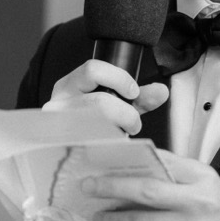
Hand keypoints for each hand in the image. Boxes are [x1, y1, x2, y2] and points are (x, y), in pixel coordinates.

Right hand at [44, 60, 167, 135]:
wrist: (69, 150)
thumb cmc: (93, 124)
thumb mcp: (116, 105)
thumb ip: (139, 98)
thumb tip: (162, 91)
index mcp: (69, 85)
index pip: (92, 69)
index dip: (119, 78)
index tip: (134, 92)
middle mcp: (58, 103)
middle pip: (98, 102)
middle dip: (126, 113)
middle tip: (134, 122)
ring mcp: (57, 126)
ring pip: (96, 124)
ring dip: (120, 129)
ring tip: (125, 133)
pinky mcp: (61, 146)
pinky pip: (91, 144)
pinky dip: (108, 144)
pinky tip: (111, 145)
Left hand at [85, 151, 219, 220]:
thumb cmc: (217, 208)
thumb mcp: (204, 180)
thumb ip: (174, 168)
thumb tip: (135, 159)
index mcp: (201, 181)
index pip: (158, 170)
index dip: (125, 171)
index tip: (99, 171)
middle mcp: (197, 206)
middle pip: (146, 195)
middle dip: (112, 190)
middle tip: (88, 189)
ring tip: (98, 217)